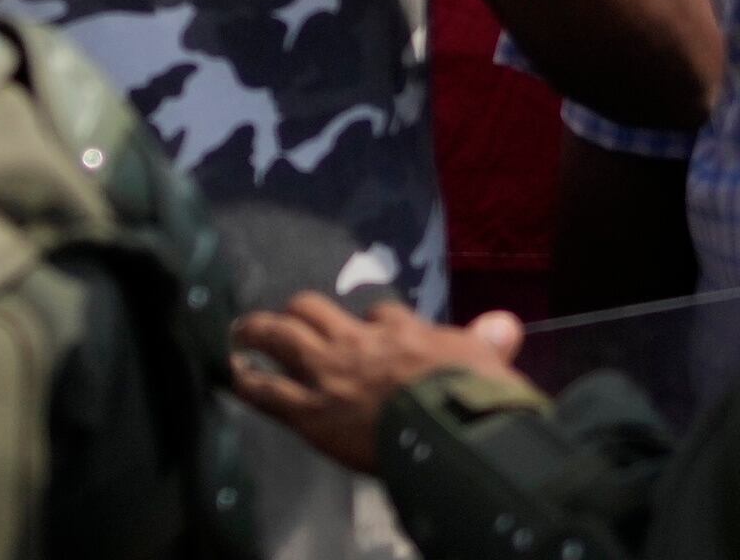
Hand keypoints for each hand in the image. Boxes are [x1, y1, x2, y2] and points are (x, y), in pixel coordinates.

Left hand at [227, 293, 524, 472]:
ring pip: (283, 337)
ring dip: (259, 330)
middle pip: (316, 311)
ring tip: (241, 329)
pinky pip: (269, 392)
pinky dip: (248, 382)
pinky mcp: (312, 412)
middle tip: (290, 316)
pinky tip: (233, 375)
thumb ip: (489, 340)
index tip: (372, 327)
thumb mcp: (489, 361)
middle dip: (301, 311)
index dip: (373, 321)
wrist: (450, 428)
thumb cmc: (475, 396)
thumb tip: (506, 322)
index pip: (381, 314)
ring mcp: (330, 374)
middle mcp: (359, 343)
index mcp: (403, 331)